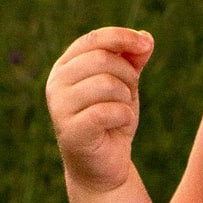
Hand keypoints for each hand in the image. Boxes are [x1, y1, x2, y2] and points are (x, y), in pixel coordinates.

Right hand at [46, 27, 153, 195]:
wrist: (104, 165)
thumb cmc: (112, 120)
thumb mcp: (125, 85)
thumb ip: (133, 60)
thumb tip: (146, 37)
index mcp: (66, 66)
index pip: (93, 39)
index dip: (122, 37)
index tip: (147, 45)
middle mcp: (56, 83)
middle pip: (102, 59)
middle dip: (127, 75)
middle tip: (129, 94)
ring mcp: (59, 107)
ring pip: (106, 83)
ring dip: (126, 97)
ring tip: (123, 111)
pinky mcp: (71, 130)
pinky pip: (107, 111)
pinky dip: (124, 116)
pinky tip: (121, 125)